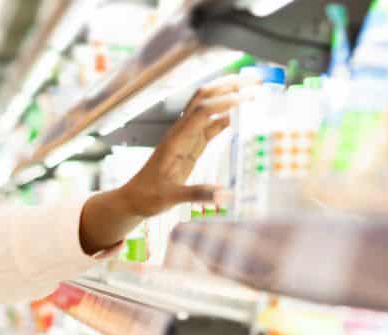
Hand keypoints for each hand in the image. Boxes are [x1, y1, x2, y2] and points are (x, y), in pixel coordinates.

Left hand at [121, 74, 255, 216]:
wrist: (134, 199)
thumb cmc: (147, 197)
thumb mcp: (171, 197)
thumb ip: (198, 194)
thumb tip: (225, 196)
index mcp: (176, 140)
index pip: (201, 111)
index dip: (224, 102)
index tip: (247, 98)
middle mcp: (181, 133)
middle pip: (204, 98)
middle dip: (228, 86)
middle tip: (254, 82)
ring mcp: (186, 137)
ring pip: (208, 108)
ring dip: (228, 96)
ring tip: (252, 91)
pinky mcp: (191, 146)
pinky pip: (210, 125)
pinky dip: (226, 117)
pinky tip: (241, 115)